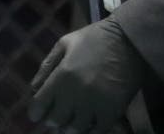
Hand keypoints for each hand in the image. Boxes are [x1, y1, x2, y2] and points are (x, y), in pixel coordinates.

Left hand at [28, 17, 145, 132]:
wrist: (129, 41)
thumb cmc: (94, 39)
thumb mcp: (64, 44)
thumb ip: (46, 67)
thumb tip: (34, 88)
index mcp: (61, 76)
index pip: (39, 105)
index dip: (35, 112)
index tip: (36, 114)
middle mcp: (75, 94)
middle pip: (56, 120)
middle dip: (52, 120)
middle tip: (55, 117)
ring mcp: (95, 105)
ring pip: (75, 129)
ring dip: (70, 127)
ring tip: (71, 121)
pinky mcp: (113, 112)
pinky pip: (97, 130)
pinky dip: (90, 130)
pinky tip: (88, 124)